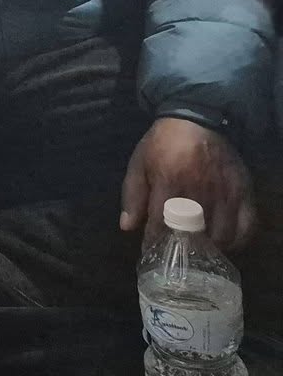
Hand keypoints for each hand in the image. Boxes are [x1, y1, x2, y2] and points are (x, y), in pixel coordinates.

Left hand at [121, 117, 254, 250]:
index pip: (160, 224)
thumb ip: (133, 196)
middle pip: (192, 233)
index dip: (155, 242)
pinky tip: (226, 243)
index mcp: (168, 180)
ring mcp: (224, 191)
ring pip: (221, 234)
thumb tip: (128, 227)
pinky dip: (238, 240)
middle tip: (178, 255)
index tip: (153, 253)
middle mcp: (198, 188)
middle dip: (183, 248)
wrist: (196, 120)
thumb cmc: (162, 144)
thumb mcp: (139, 164)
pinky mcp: (244, 191)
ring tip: (201, 251)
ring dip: (210, 247)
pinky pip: (247, 225)